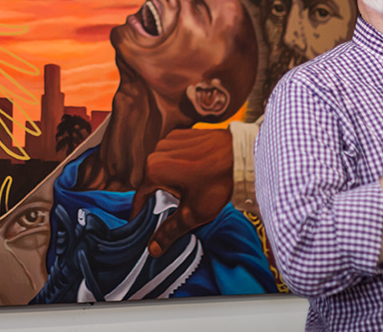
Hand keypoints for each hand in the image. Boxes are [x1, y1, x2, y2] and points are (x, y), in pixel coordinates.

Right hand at [131, 128, 232, 257]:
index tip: (142, 224)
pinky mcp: (182, 134)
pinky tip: (192, 174)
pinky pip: (172, 153)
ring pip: (161, 166)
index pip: (140, 197)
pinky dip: (177, 164)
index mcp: (154, 170)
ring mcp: (169, 140)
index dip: (141, 213)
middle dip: (158, 196)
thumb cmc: (218, 183)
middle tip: (172, 209)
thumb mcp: (193, 213)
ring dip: (168, 179)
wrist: (242, 154)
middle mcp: (157, 151)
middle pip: (150, 180)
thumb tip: (152, 248)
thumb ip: (170, 231)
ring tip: (186, 191)